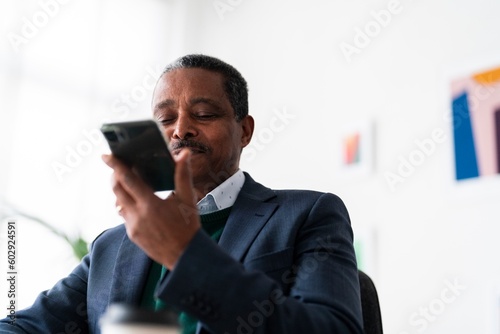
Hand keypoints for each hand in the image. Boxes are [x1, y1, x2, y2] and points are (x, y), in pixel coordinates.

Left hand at [102, 149, 200, 269]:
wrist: (185, 255)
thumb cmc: (188, 226)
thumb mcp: (188, 199)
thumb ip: (183, 174)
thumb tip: (184, 153)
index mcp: (151, 204)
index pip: (127, 179)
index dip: (115, 166)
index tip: (106, 155)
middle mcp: (137, 215)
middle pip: (117, 190)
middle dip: (115, 176)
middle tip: (118, 166)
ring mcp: (132, 226)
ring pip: (119, 202)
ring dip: (120, 190)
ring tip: (129, 182)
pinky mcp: (132, 235)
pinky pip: (124, 215)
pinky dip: (128, 204)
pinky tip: (138, 202)